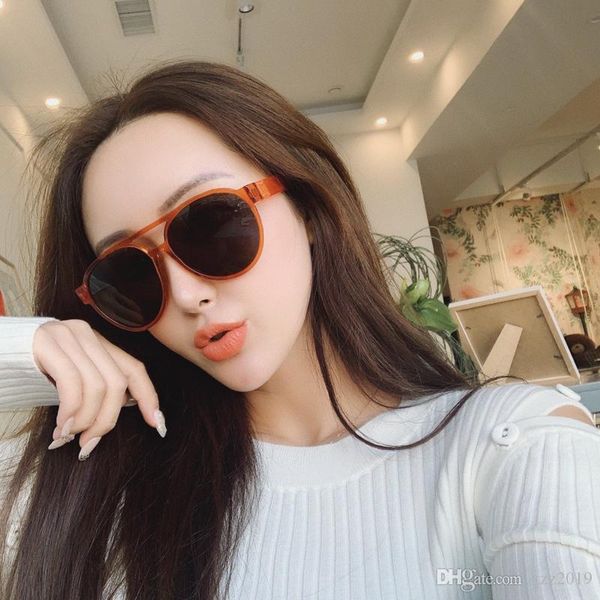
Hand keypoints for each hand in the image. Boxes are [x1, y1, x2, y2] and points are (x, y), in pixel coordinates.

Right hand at [32, 319, 165, 459]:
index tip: (157, 424)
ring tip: (69, 437)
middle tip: (89, 444)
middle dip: (107, 419)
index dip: (149, 397)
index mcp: (96, 342)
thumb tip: (115, 414)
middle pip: (118, 382)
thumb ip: (93, 389)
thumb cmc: (28, 372)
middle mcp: (86, 334)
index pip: (134, 368)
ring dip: (86, 420)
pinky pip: (72, 383)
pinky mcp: (46, 344)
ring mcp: (67, 336)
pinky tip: (62, 426)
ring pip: (98, 386)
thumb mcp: (67, 379)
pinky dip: (72, 411)